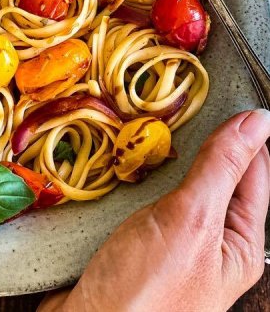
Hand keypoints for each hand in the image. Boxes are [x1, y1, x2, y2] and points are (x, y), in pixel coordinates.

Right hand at [39, 109, 269, 311]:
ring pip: (177, 185)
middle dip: (205, 142)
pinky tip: (130, 161)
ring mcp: (171, 241)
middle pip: (216, 178)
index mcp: (239, 244)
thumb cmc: (147, 289)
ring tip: (156, 126)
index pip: (255, 174)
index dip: (247, 134)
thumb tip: (258, 122)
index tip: (230, 97)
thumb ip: (222, 168)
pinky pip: (147, 197)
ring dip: (167, 157)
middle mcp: (209, 243)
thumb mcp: (193, 220)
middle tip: (189, 104)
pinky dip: (141, 175)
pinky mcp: (137, 239)